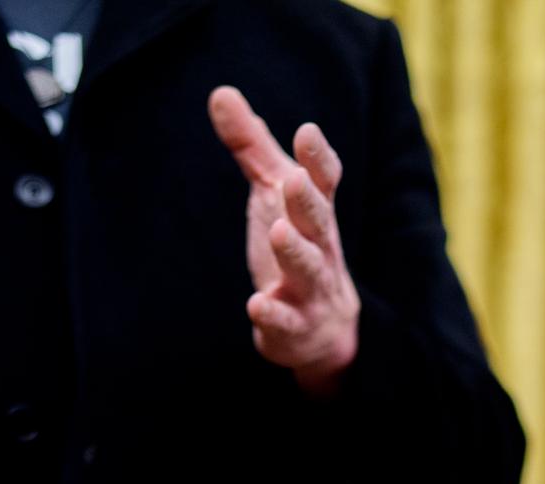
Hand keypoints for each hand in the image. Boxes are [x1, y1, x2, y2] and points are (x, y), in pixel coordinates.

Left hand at [208, 86, 359, 395]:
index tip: (307, 132)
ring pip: (307, 270)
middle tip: (295, 180)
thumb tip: (220, 93)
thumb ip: (251, 147)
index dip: (318, 158)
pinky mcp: (293, 327)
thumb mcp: (273, 194)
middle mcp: (319, 248)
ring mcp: (309, 289)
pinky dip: (273, 315)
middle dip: (308, 202)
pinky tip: (256, 305)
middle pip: (318, 223)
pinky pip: (286, 321)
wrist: (322, 328)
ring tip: (279, 233)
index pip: (325, 181)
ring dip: (295, 252)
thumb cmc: (295, 244)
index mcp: (315, 212)